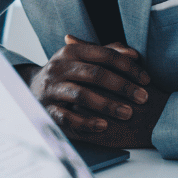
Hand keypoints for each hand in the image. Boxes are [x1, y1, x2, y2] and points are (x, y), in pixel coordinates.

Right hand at [26, 36, 165, 146]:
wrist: (31, 89)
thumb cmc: (68, 74)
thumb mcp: (83, 59)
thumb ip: (108, 53)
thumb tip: (133, 54)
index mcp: (71, 51)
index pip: (104, 55)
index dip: (128, 67)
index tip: (146, 80)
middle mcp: (59, 67)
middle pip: (95, 74)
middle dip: (122, 87)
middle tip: (143, 98)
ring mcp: (51, 89)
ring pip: (81, 95)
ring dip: (107, 105)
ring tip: (127, 113)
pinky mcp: (46, 109)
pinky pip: (66, 117)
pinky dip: (86, 122)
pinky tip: (103, 126)